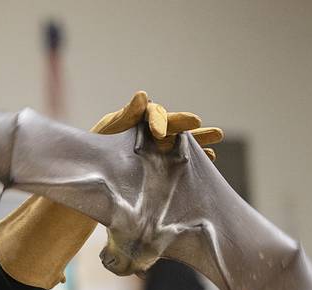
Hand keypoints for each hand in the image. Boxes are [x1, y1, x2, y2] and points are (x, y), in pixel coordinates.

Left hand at [91, 91, 223, 160]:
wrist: (94, 171)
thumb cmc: (98, 147)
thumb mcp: (108, 131)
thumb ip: (126, 115)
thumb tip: (143, 95)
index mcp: (140, 119)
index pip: (154, 115)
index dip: (159, 121)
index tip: (160, 134)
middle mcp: (152, 130)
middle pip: (173, 124)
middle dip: (186, 123)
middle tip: (197, 122)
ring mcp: (159, 147)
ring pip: (183, 140)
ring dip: (200, 138)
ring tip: (217, 135)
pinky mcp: (163, 164)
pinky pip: (182, 159)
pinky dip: (196, 157)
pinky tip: (209, 157)